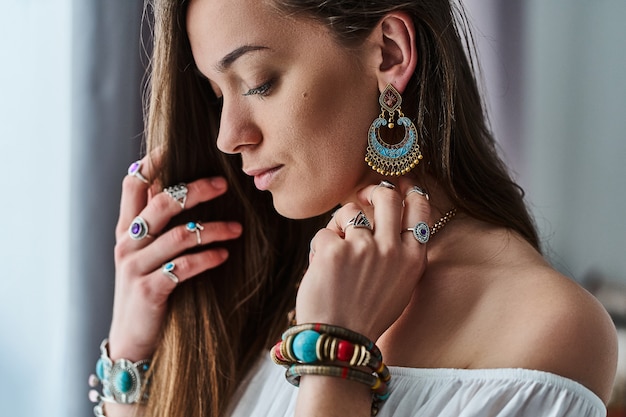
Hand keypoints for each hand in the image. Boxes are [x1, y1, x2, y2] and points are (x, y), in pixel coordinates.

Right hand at [107, 155, 242, 360]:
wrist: (132, 340)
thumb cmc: (147, 290)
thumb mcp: (145, 256)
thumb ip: (158, 227)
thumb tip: (186, 193)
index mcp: (126, 230)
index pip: (133, 184)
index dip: (153, 162)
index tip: (177, 146)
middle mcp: (127, 243)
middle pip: (160, 203)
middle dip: (194, 189)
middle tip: (224, 184)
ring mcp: (136, 267)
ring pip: (178, 235)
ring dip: (213, 228)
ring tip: (238, 228)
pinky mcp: (149, 290)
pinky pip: (183, 267)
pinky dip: (207, 258)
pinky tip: (225, 255)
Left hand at [296, 178, 430, 341]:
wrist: (340, 340)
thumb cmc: (367, 313)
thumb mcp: (400, 286)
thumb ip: (402, 253)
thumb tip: (393, 217)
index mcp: (413, 259)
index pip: (419, 209)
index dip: (408, 192)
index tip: (398, 187)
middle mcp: (392, 250)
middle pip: (387, 195)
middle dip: (372, 191)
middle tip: (361, 199)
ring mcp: (363, 249)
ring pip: (349, 211)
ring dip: (339, 226)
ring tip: (335, 249)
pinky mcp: (334, 251)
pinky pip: (324, 232)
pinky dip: (319, 247)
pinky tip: (321, 267)